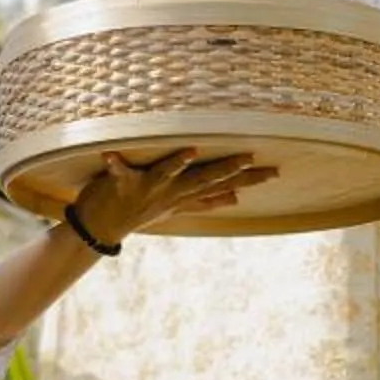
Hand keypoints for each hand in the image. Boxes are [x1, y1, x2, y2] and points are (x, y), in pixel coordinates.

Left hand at [72, 149, 275, 244]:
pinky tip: (111, 154)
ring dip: (177, 164)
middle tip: (249, 157)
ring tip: (192, 151)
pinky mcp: (121, 185)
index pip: (224, 185)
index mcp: (186, 194)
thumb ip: (207, 200)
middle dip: (227, 169)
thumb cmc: (142, 211)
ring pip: (168, 175)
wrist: (103, 228)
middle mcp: (172, 192)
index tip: (275, 171)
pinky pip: (119, 173)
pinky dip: (116, 164)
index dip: (249, 180)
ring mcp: (147, 189)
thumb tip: (235, 198)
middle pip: (204, 179)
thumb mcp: (178, 207)